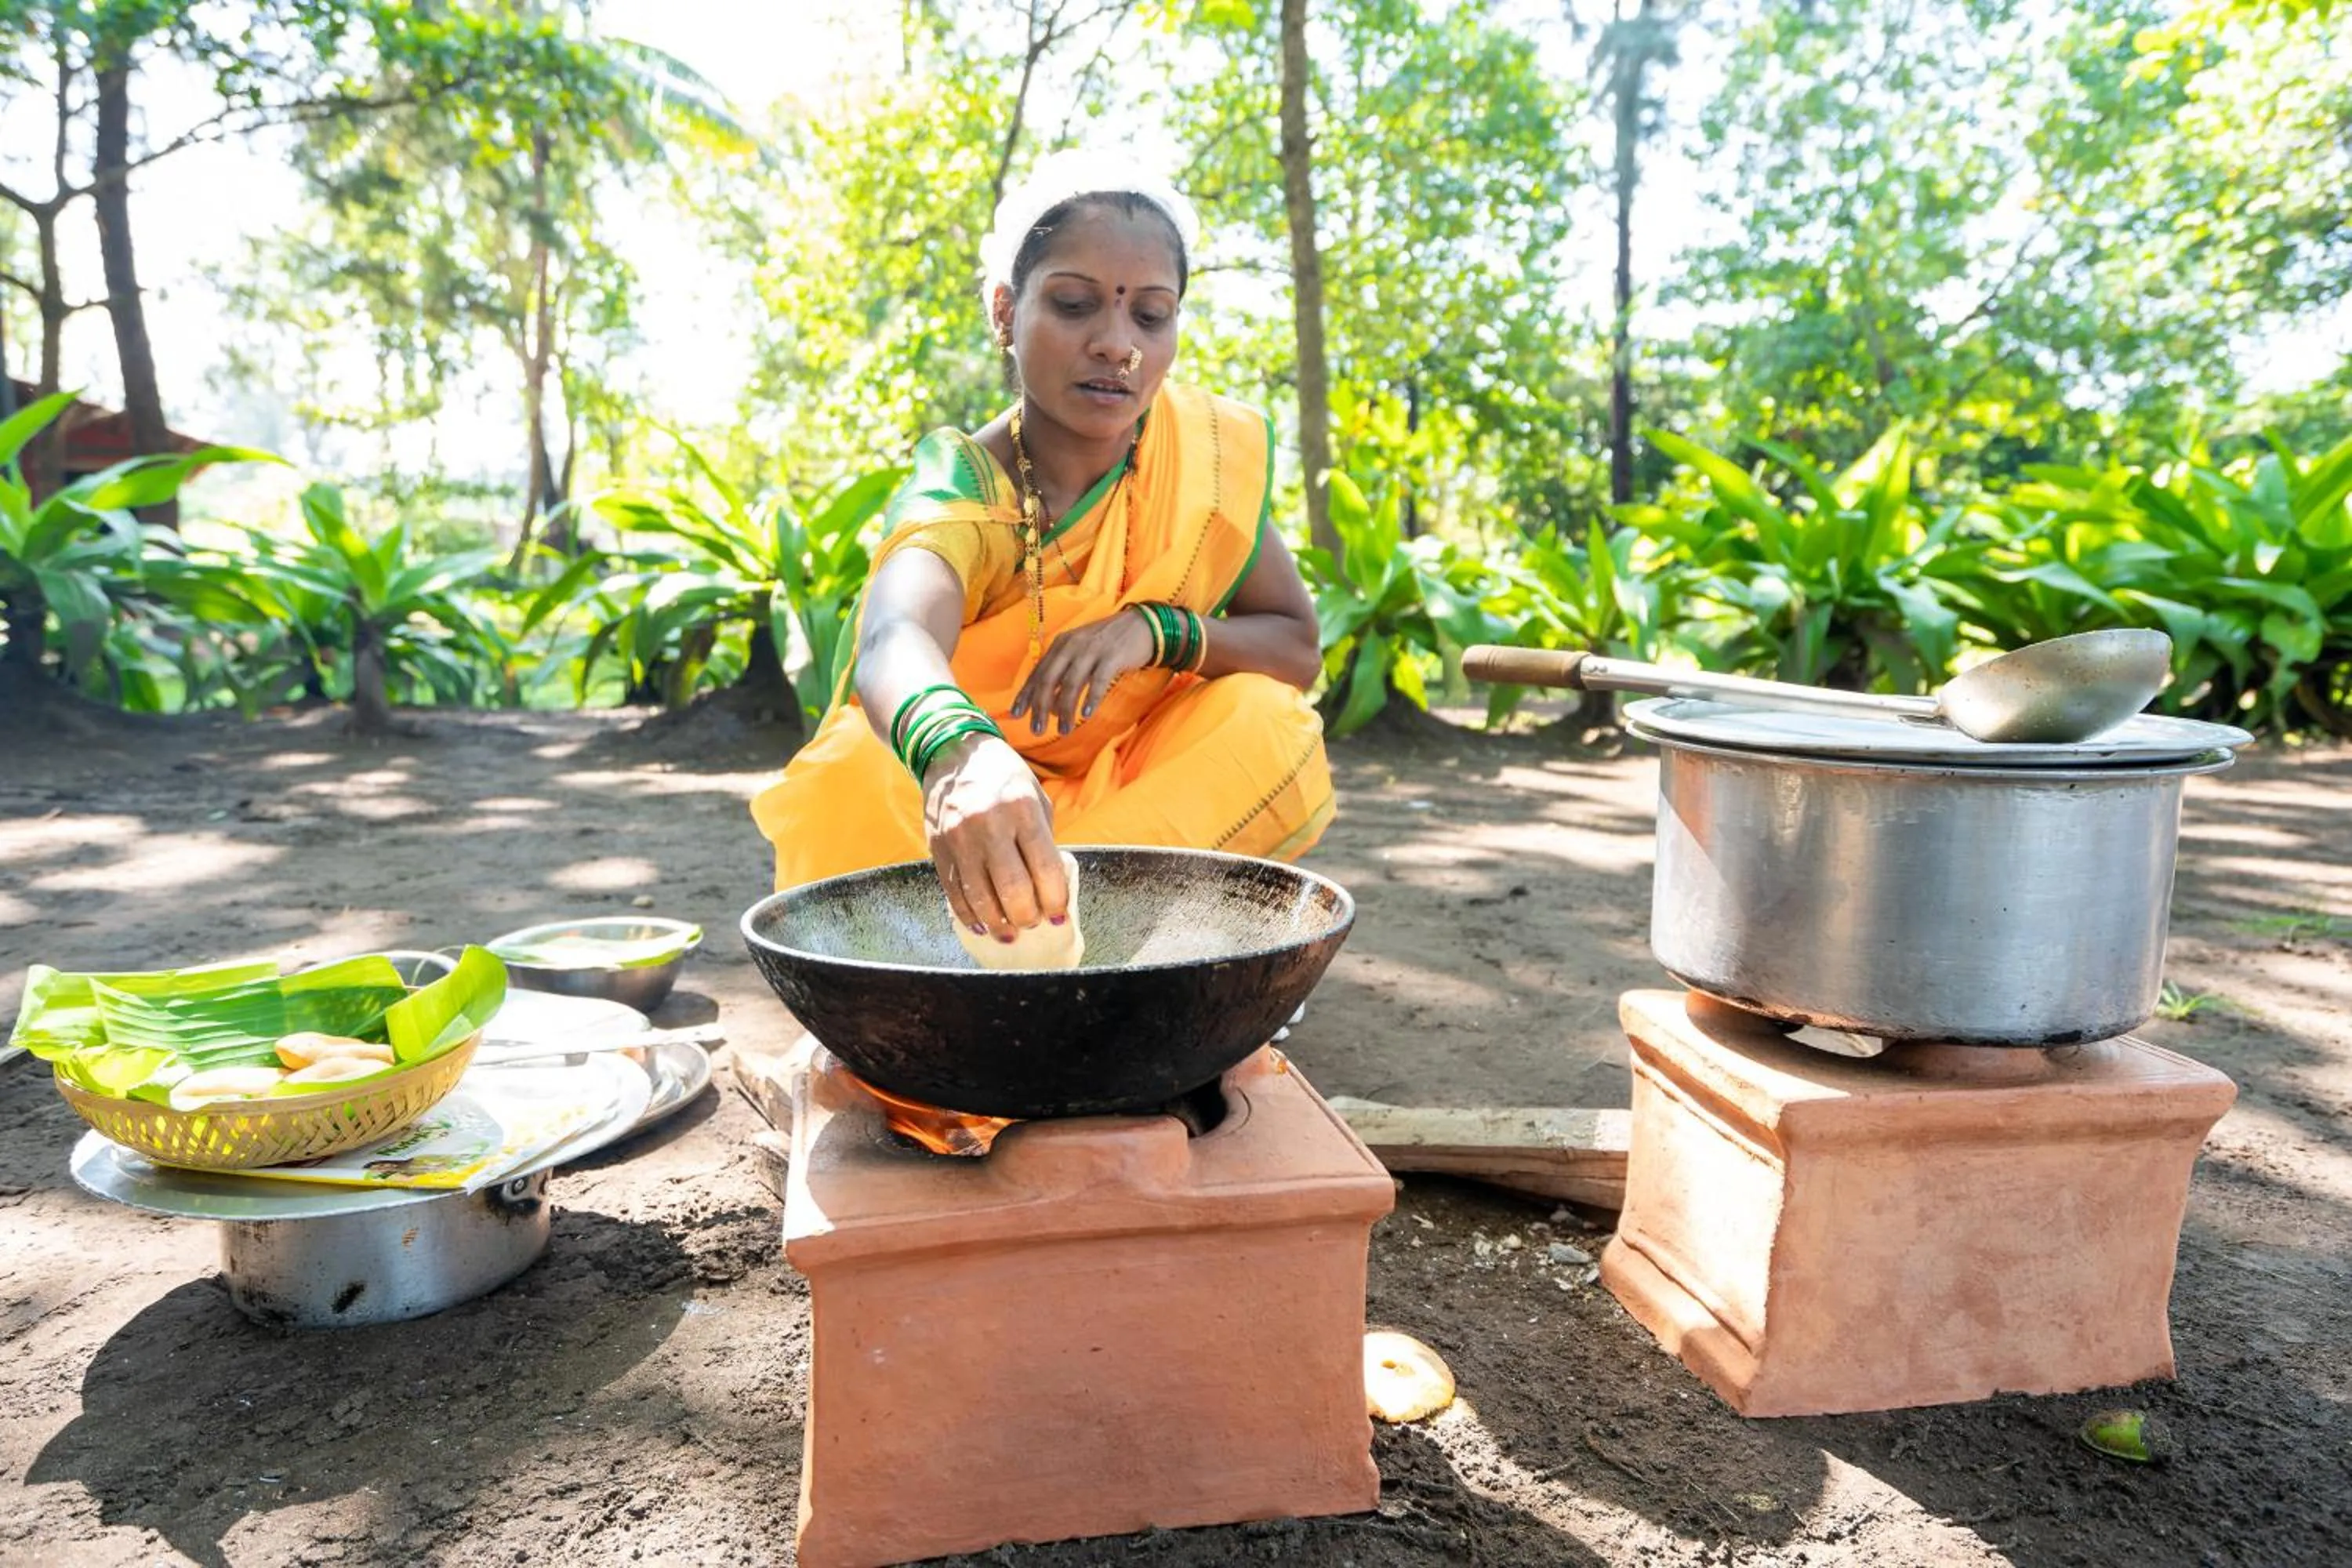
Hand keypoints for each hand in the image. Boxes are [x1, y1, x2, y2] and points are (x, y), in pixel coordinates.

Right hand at [923, 732, 1070, 939]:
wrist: (953, 754)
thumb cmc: (1004, 778)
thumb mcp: (1035, 797)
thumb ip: (1043, 840)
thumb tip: (1050, 887)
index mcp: (1022, 810)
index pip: (1045, 868)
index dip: (1055, 900)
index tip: (1059, 914)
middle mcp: (990, 825)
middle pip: (1014, 890)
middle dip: (1029, 916)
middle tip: (1034, 922)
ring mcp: (960, 839)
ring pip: (982, 898)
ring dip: (1000, 924)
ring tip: (1011, 932)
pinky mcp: (939, 849)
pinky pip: (955, 894)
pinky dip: (970, 916)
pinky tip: (984, 925)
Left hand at [1010, 608, 1155, 736]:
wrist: (1141, 625)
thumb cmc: (1107, 644)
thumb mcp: (1080, 653)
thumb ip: (1064, 675)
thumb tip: (1050, 708)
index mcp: (1061, 645)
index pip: (1038, 672)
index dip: (1026, 694)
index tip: (1016, 715)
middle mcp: (1072, 645)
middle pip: (1049, 679)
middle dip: (1041, 706)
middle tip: (1036, 730)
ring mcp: (1092, 650)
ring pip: (1072, 683)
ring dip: (1066, 709)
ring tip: (1064, 730)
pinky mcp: (1112, 656)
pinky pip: (1099, 680)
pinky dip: (1091, 698)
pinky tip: (1086, 714)